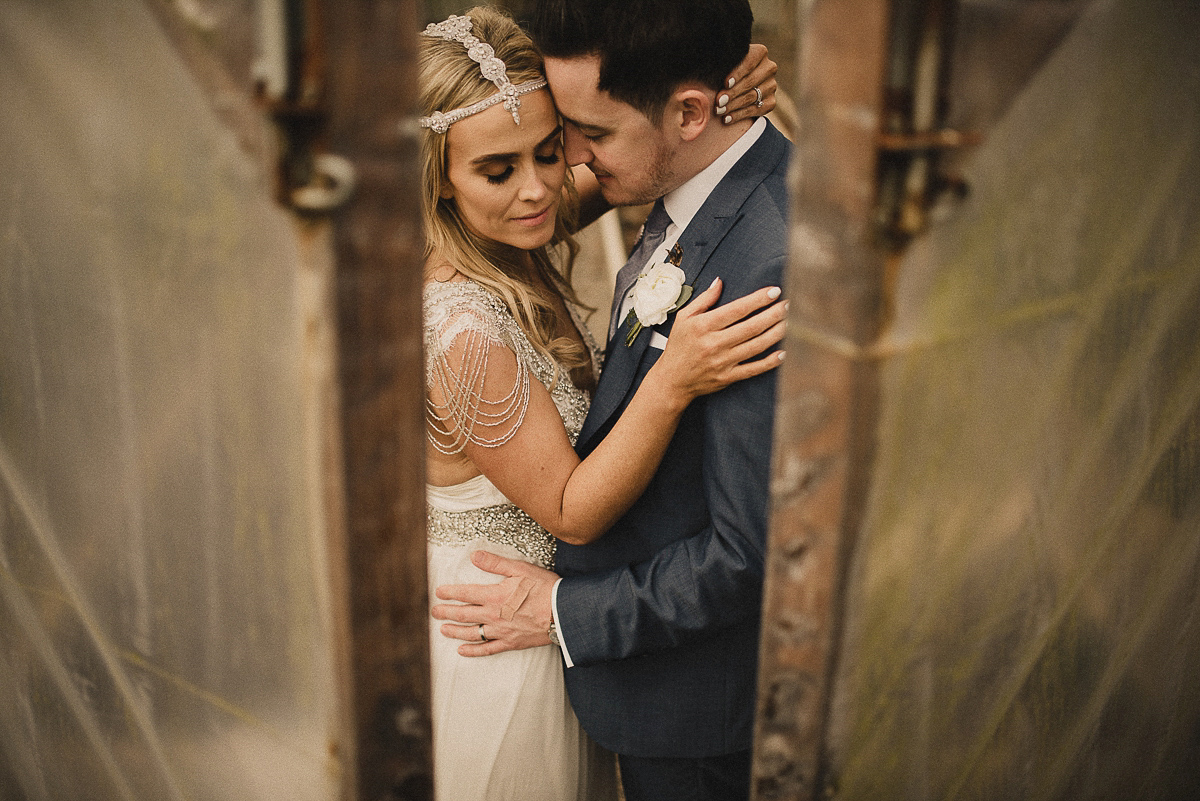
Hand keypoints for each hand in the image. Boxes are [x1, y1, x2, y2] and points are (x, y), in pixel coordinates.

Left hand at [431, 550, 557, 655]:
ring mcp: (501, 631)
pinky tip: (462, 651)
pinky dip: (473, 651)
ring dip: (455, 631)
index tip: (439, 592)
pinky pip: (487, 649)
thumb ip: (495, 563)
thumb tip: (475, 556)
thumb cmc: (545, 588)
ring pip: (471, 633)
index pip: (465, 593)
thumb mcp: (520, 569)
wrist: (563, 612)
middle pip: (464, 614)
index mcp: (494, 595)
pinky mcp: (510, 642)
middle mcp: (493, 615)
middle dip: (447, 612)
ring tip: (443, 630)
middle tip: (434, 611)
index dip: (450, 593)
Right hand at [652, 277, 786, 400]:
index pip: (737, 309)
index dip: (758, 300)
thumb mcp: (684, 318)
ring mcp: (722, 362)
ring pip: (756, 346)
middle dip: (774, 314)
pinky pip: (753, 369)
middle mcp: (714, 343)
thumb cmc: (678, 346)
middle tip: (789, 304)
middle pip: (751, 327)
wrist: (672, 380)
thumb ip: (704, 299)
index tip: (774, 291)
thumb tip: (720, 281)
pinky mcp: (728, 377)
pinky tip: (783, 352)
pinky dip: (770, 362)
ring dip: (777, 333)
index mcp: (703, 326)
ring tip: (791, 322)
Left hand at [718, 43, 777, 123]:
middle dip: (733, 93)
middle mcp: (769, 68)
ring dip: (733, 105)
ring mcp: (771, 86)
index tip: (725, 83)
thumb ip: (722, 64)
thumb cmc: (724, 69)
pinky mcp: (771, 102)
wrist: (734, 84)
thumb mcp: (723, 64)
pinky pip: (756, 110)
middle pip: (751, 82)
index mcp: (760, 52)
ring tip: (719, 111)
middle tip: (718, 102)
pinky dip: (739, 115)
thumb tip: (709, 67)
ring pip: (752, 97)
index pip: (749, 63)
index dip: (737, 73)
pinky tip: (727, 119)